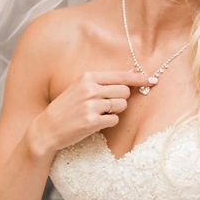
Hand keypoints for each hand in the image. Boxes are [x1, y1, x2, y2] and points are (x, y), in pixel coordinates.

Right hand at [28, 70, 155, 156]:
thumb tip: (132, 71)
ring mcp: (90, 105)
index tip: (153, 80)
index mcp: (87, 77)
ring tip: (98, 113)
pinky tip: (95, 123)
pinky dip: (109, 122)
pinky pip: (115, 120)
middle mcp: (89, 89)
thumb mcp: (81, 87)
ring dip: (115, 112)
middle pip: (125, 92)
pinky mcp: (92, 122)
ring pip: (122, 106)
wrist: (45, 129)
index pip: (122, 76)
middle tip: (106, 105)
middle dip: (121, 99)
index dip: (140, 79)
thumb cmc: (66, 107)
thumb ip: (105, 80)